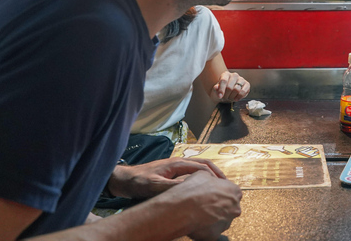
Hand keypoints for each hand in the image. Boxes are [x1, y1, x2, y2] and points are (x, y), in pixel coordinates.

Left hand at [108, 158, 226, 198]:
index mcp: (177, 163)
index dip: (214, 176)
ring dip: (211, 175)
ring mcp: (176, 167)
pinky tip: (203, 188)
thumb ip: (171, 186)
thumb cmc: (137, 182)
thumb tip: (189, 188)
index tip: (222, 187)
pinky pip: (193, 174)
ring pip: (199, 168)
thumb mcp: (153, 186)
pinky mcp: (173, 173)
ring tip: (219, 186)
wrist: (123, 180)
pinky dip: (202, 179)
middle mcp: (179, 162)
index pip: (202, 167)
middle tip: (227, 185)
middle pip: (204, 164)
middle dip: (217, 174)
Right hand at [165, 172, 241, 240]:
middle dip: (218, 206)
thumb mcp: (203, 174)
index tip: (210, 194)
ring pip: (221, 220)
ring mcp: (227, 222)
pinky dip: (205, 228)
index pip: (230, 192)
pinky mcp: (216, 235)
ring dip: (212, 217)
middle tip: (204, 204)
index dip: (219, 192)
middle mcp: (235, 207)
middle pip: (228, 207)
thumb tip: (210, 179)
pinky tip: (196, 222)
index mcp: (235, 191)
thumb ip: (212, 178)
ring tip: (198, 213)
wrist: (183, 208)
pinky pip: (212, 231)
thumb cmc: (193, 189)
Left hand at [211, 71, 249, 101]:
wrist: (228, 94)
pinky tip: (235, 98)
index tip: (219, 96)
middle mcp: (234, 75)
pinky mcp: (247, 84)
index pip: (223, 81)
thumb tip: (216, 87)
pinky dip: (239, 97)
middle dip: (226, 95)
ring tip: (230, 98)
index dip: (221, 90)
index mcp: (226, 74)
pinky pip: (243, 92)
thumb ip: (215, 89)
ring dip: (232, 97)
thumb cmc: (222, 91)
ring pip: (236, 90)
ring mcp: (241, 79)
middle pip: (229, 87)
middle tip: (224, 98)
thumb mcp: (216, 90)